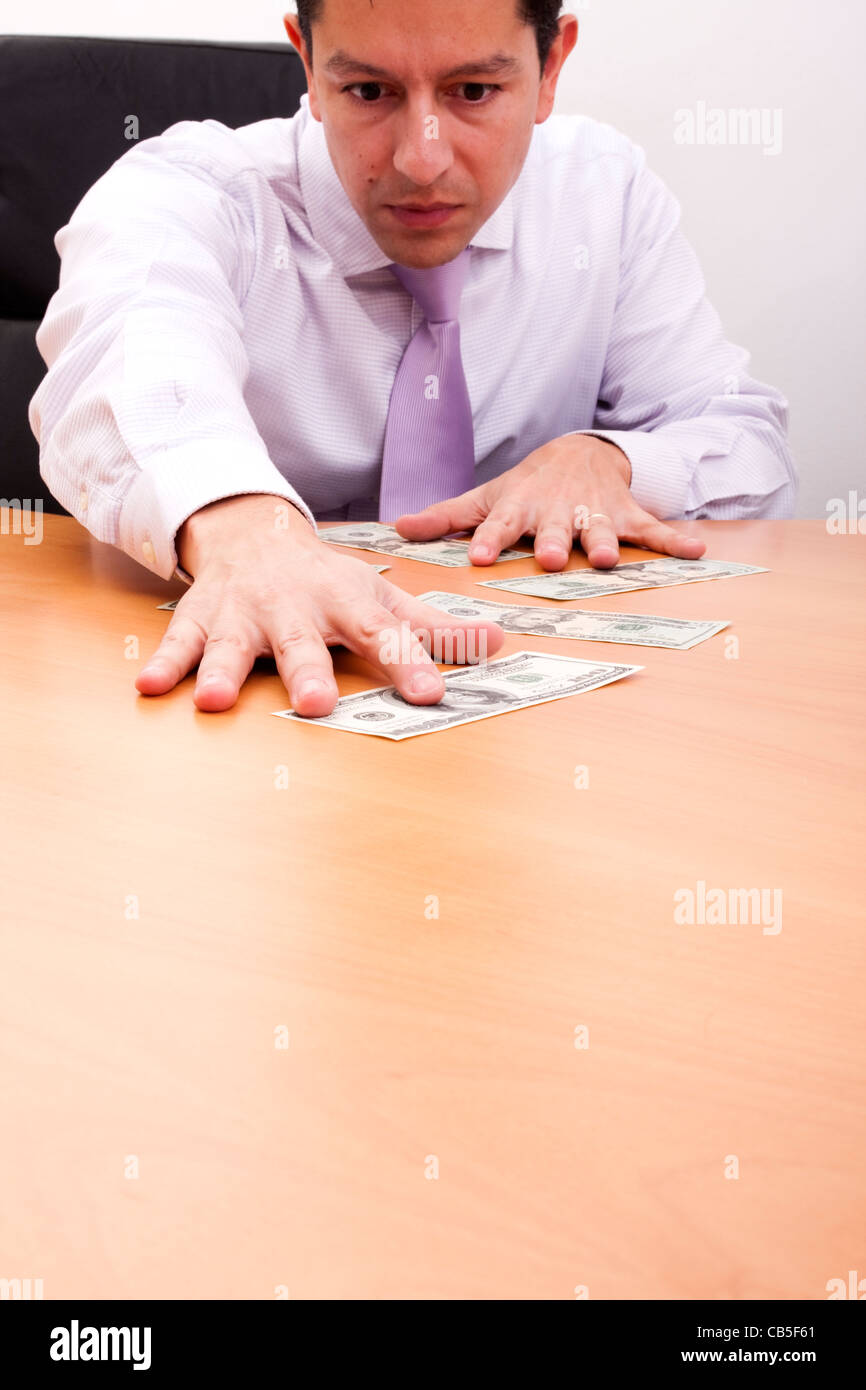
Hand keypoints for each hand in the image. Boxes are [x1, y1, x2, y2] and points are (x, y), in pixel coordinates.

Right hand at [135, 494, 504, 712]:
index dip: (408, 663)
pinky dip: (165, 661)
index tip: (431, 693)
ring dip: (222, 669)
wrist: (258, 534)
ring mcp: (245, 611)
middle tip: (316, 704)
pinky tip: (149, 686)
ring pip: (234, 643)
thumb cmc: (329, 580)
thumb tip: (499, 644)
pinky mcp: (204, 617)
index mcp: (346, 602)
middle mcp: (295, 606)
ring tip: (212, 701)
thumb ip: (435, 628)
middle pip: (302, 641)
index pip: (383, 635)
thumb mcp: (383, 597)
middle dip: (306, 670)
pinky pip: (181, 639)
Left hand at [394, 434, 705, 569]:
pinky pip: (656, 529)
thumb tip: (397, 529)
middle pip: (555, 528)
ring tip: (612, 557)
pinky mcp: (630, 514)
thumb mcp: (488, 496)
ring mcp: (597, 512)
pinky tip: (698, 551)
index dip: (490, 538)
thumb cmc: (529, 485)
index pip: (501, 524)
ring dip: (608, 540)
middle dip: (555, 541)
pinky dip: (677, 540)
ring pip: (603, 528)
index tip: (478, 554)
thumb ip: (446, 516)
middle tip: (552, 557)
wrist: (582, 452)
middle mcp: (559, 511)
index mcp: (522, 507)